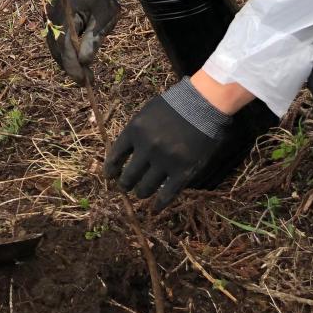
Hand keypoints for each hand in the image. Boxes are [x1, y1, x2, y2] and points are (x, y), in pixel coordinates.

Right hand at [46, 0, 119, 83]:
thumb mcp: (103, 19)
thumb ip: (93, 40)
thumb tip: (84, 62)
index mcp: (66, 10)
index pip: (64, 43)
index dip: (72, 64)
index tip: (82, 80)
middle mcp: (53, 15)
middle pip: (57, 47)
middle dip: (70, 66)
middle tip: (87, 81)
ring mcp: (52, 19)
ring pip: (55, 47)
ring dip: (68, 63)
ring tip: (85, 76)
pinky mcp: (54, 23)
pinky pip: (57, 43)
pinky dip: (66, 54)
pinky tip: (77, 63)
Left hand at [104, 95, 220, 212]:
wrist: (203, 103)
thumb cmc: (174, 105)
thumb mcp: (147, 113)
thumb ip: (135, 132)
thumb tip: (124, 154)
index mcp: (134, 130)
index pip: (115, 156)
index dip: (111, 169)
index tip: (110, 177)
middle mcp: (147, 147)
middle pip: (128, 176)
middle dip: (125, 185)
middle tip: (125, 187)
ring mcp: (164, 161)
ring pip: (145, 188)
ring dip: (141, 193)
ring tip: (141, 193)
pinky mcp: (182, 172)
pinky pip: (167, 195)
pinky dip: (159, 205)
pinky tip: (155, 209)